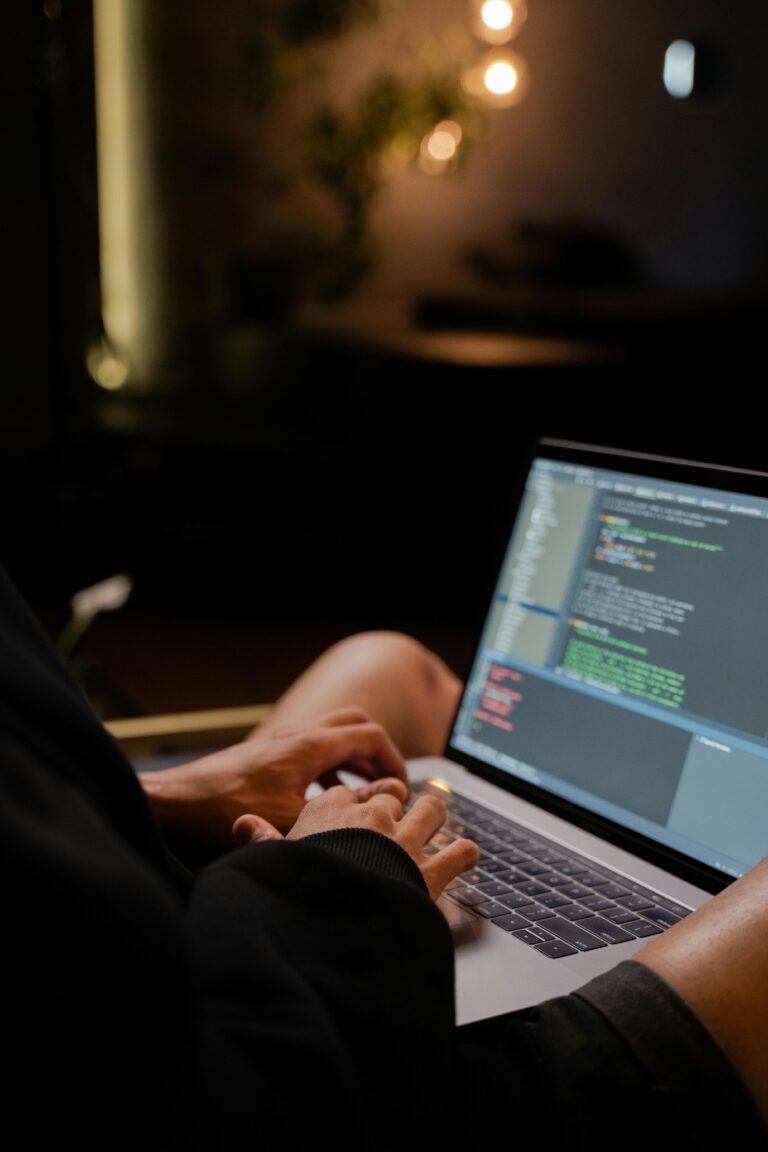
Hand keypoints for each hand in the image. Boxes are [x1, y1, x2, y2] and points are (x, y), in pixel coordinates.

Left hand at [138, 707, 407, 848]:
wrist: (179, 802)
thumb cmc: (229, 809)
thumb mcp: (294, 819)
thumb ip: (345, 808)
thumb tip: (388, 799)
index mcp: (311, 745)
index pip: (371, 736)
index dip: (394, 761)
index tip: (402, 790)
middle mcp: (299, 734)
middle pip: (355, 723)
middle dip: (378, 751)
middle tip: (389, 782)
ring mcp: (282, 742)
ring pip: (333, 735)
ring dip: (354, 758)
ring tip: (366, 793)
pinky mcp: (269, 754)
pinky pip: (312, 749)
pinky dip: (330, 766)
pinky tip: (327, 799)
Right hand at [234, 785, 478, 898]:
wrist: (334, 914)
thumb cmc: (299, 885)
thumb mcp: (272, 860)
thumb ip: (261, 841)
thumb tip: (241, 825)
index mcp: (333, 811)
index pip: (348, 795)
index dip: (353, 804)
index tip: (354, 814)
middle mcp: (372, 817)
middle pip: (393, 796)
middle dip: (397, 807)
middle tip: (395, 823)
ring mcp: (405, 840)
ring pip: (432, 809)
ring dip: (433, 817)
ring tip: (432, 827)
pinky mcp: (431, 869)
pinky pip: (461, 852)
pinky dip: (465, 855)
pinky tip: (463, 858)